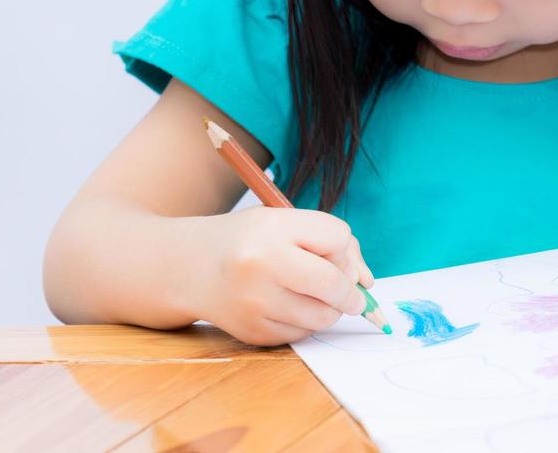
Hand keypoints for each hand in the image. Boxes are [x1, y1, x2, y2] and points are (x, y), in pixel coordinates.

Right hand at [192, 205, 375, 345]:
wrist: (190, 267)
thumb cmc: (251, 241)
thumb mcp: (287, 223)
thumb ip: (336, 244)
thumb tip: (367, 284)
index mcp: (272, 229)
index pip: (338, 239)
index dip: (340, 249)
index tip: (329, 253)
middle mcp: (260, 265)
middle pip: (334, 284)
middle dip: (350, 291)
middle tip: (350, 294)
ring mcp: (254, 303)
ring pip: (323, 316)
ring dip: (329, 309)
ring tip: (312, 296)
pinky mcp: (252, 332)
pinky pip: (302, 334)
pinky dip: (305, 323)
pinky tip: (287, 307)